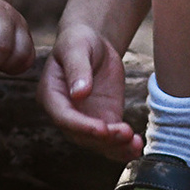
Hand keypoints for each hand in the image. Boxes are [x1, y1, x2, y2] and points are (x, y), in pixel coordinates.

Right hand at [37, 21, 141, 161]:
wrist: (94, 44)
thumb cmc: (79, 41)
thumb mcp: (77, 47)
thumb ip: (77, 68)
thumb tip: (79, 93)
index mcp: (51, 95)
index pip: (64, 117)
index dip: (82, 126)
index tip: (102, 129)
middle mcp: (66, 112)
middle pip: (81, 135)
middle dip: (103, 139)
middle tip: (125, 133)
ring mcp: (85, 119)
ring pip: (97, 143)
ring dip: (116, 147)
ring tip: (135, 144)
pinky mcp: (103, 120)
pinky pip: (111, 140)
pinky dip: (123, 147)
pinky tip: (137, 147)